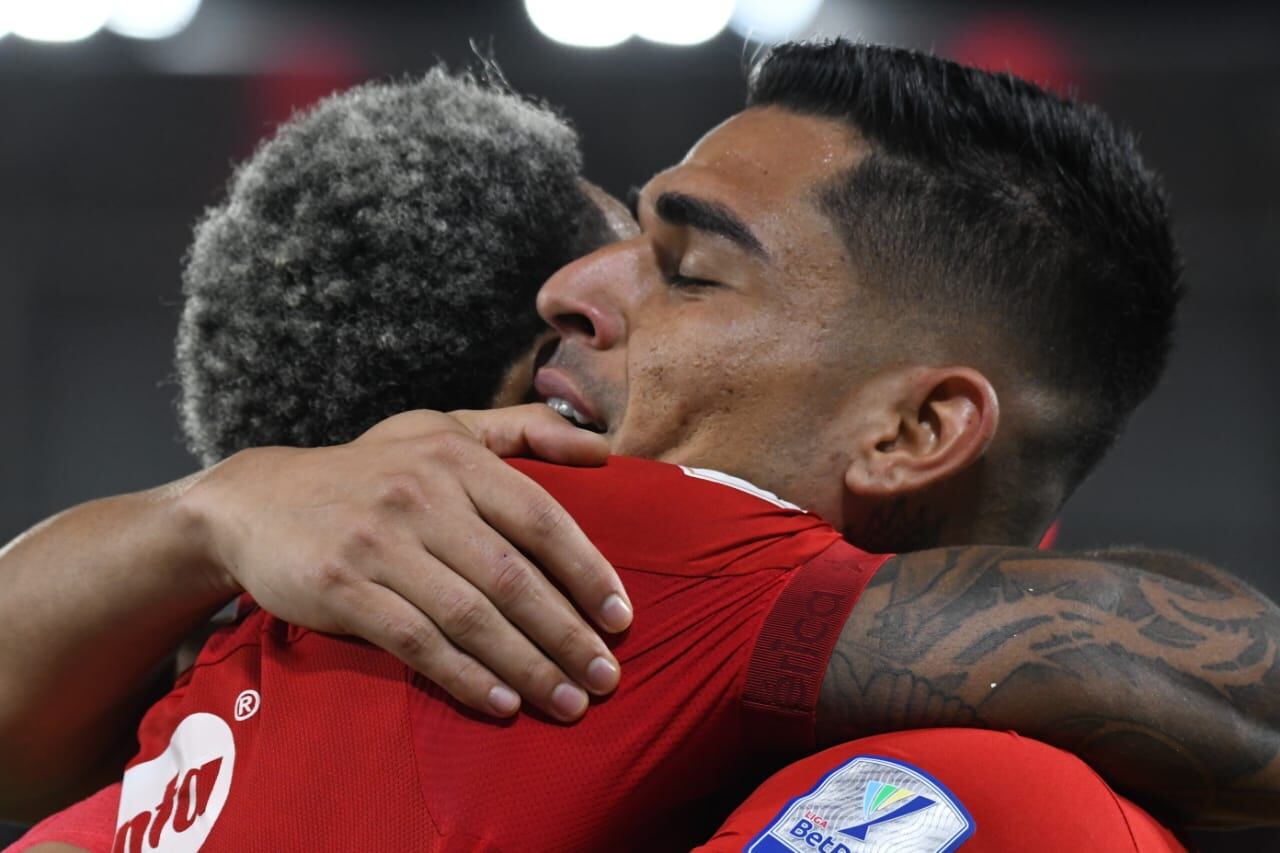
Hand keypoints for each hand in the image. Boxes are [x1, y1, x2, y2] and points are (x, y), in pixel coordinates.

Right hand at [182, 405, 631, 721]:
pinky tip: (501, 703)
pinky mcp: (340, 588)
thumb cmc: (369, 471)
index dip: (587, 571)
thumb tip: (604, 448)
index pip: (540, 518)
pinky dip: (464, 676)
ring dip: (527, 666)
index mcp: (454, 457)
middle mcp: (419, 495)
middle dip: (567, 635)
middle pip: (512, 577)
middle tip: (606, 678)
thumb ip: (523, 431)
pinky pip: (416, 642)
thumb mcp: (439, 429)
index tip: (622, 618)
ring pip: (470, 617)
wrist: (255, 501)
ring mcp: (377, 543)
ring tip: (568, 702)